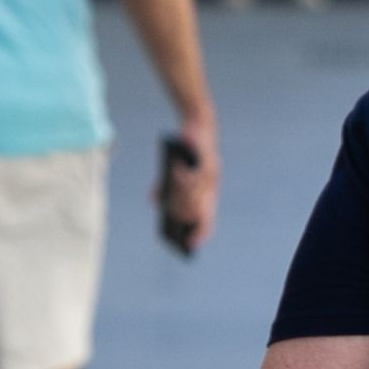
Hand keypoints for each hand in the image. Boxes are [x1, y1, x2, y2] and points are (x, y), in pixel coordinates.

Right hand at [158, 110, 220, 251]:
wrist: (198, 124)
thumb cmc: (186, 153)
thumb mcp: (174, 171)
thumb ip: (165, 187)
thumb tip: (156, 200)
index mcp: (207, 192)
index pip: (206, 219)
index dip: (200, 232)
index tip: (190, 244)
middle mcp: (212, 185)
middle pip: (201, 208)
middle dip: (186, 214)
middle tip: (174, 218)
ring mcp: (212, 172)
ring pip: (198, 192)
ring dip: (183, 195)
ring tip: (171, 202)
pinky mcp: (207, 156)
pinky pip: (197, 170)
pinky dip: (186, 173)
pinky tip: (175, 172)